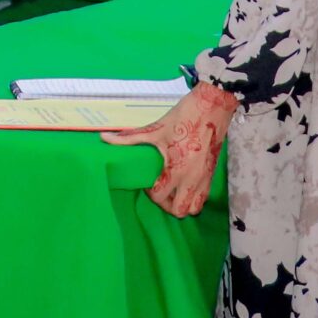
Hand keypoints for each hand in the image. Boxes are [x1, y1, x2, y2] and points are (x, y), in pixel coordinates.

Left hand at [102, 82, 235, 217]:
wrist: (212, 108)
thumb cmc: (184, 118)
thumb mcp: (154, 129)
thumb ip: (129, 138)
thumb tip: (104, 138)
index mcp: (178, 170)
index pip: (160, 196)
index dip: (150, 192)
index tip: (146, 180)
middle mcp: (193, 179)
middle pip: (180, 210)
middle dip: (166, 204)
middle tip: (158, 190)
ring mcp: (205, 178)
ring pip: (195, 207)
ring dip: (182, 203)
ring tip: (171, 189)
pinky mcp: (212, 174)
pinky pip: (203, 196)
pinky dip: (193, 196)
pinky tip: (182, 182)